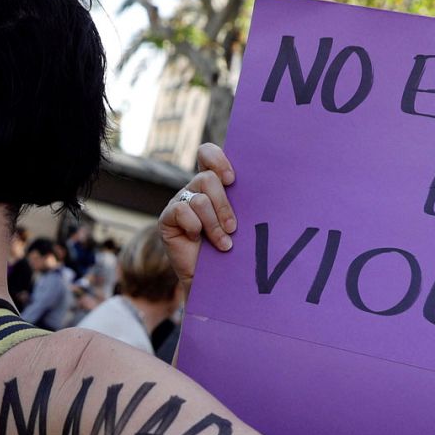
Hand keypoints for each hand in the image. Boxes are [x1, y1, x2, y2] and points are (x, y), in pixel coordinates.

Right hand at [158, 143, 237, 300]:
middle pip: (207, 178)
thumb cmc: (233, 250)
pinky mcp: (167, 219)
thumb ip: (243, 202)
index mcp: (212, 184)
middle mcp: (194, 189)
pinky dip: (194, 226)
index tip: (232, 180)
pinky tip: (197, 239)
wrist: (215, 280)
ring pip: (199, 199)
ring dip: (214, 224)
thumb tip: (266, 188)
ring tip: (224, 244)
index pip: (207, 154)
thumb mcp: (241, 222)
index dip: (218, 159)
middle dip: (223, 205)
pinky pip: (181, 210)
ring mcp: (179, 202)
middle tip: (233, 228)